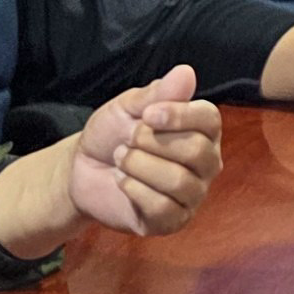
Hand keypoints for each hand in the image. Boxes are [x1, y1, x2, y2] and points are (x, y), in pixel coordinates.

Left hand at [68, 65, 222, 236]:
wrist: (83, 170)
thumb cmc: (112, 135)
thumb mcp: (128, 107)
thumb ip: (157, 94)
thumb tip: (186, 72)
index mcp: (201, 131)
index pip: (210, 120)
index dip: (179, 115)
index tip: (147, 115)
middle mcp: (206, 163)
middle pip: (196, 151)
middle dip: (151, 143)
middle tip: (128, 140)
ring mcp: (192, 194)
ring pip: (179, 181)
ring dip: (139, 167)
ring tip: (122, 161)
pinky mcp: (173, 220)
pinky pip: (162, 207)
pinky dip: (134, 190)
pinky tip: (123, 183)